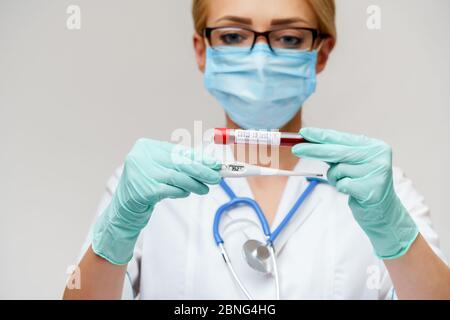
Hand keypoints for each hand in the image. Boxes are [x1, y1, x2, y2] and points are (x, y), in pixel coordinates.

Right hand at [92, 139, 220, 264]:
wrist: (124, 208)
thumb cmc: (146, 185)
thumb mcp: (161, 169)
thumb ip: (180, 164)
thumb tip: (208, 164)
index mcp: (146, 146)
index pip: (179, 151)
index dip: (199, 158)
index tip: (214, 163)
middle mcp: (141, 157)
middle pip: (179, 163)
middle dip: (201, 170)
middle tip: (216, 176)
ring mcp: (141, 173)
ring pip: (177, 177)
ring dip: (195, 184)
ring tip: (205, 188)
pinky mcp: (144, 190)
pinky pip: (171, 190)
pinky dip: (181, 192)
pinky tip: (186, 193)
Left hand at [292, 128, 417, 258]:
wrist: (383, 212)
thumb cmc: (363, 185)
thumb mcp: (352, 164)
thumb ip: (335, 152)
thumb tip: (308, 141)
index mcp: (374, 146)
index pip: (342, 138)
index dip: (321, 135)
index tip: (304, 132)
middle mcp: (378, 156)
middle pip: (337, 151)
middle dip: (313, 150)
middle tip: (295, 149)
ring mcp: (376, 172)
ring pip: (338, 169)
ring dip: (335, 177)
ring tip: (349, 182)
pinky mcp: (370, 189)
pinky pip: (342, 184)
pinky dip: (341, 187)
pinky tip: (352, 192)